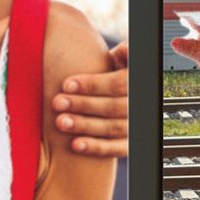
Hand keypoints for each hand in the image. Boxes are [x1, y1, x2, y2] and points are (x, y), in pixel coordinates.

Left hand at [54, 40, 127, 158]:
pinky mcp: (132, 142)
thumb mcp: (121, 57)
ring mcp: (138, 125)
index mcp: (138, 80)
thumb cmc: (115, 69)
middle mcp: (142, 104)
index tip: (66, 84)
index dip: (93, 84)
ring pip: (114, 128)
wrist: (121, 92)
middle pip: (114, 107)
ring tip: (61, 122)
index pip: (118, 84)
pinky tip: (75, 145)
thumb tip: (121, 51)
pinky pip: (118, 148)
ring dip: (85, 126)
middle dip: (83, 105)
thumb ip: (122, 53)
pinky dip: (97, 148)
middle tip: (57, 103)